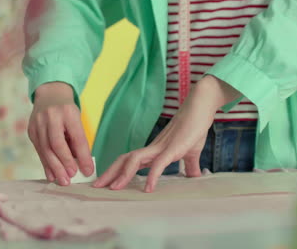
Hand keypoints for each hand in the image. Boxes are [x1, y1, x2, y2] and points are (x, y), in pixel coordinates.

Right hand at [28, 82, 93, 185]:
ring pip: (45, 149)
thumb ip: (78, 142)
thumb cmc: (67, 112)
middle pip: (57, 144)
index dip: (83, 156)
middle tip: (71, 179)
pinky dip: (46, 164)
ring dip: (54, 168)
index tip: (88, 170)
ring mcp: (38, 123)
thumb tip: (82, 166)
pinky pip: (39, 150)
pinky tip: (52, 175)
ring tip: (63, 181)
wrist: (49, 95)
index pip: (77, 138)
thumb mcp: (77, 121)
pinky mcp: (31, 130)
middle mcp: (51, 116)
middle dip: (64, 163)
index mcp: (68, 112)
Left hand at [93, 76, 240, 191]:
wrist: (201, 106)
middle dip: (109, 174)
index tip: (105, 183)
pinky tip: (148, 189)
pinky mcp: (173, 148)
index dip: (115, 171)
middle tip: (95, 187)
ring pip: (134, 160)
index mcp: (154, 150)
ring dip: (123, 174)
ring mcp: (161, 147)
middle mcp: (152, 148)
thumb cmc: (195, 127)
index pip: (128, 161)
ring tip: (114, 189)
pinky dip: (152, 176)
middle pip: (124, 160)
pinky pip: (159, 164)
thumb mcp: (191, 152)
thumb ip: (189, 165)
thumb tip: (194, 177)